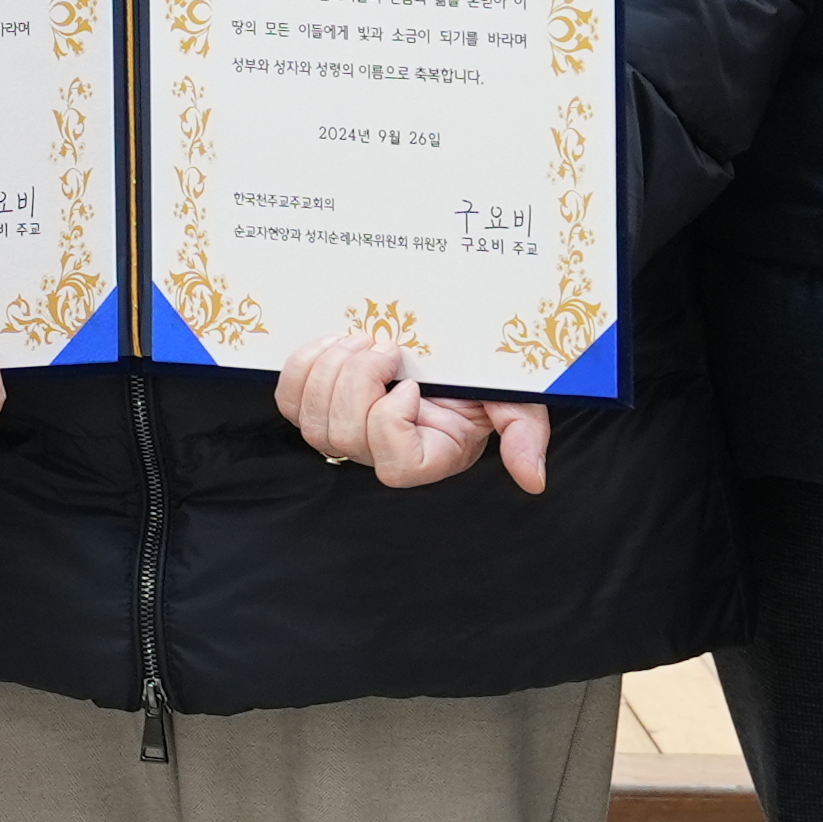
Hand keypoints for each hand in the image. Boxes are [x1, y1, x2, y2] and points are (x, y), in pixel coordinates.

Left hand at [277, 326, 546, 491]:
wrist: (445, 344)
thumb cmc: (480, 376)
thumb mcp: (514, 400)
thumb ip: (524, 435)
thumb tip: (533, 480)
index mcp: (428, 457)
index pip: (393, 466)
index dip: (391, 422)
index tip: (413, 384)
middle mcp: (381, 453)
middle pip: (344, 438)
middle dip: (358, 383)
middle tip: (384, 347)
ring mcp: (346, 431)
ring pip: (312, 422)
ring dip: (330, 371)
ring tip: (360, 341)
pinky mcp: (317, 404)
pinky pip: (289, 400)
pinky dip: (302, 368)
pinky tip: (332, 343)